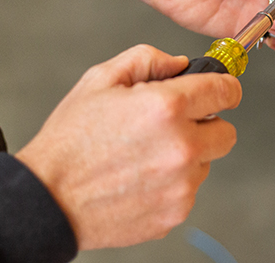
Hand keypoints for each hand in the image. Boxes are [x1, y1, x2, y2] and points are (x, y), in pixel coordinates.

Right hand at [15, 45, 240, 249]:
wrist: (47, 199)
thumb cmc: (69, 141)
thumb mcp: (101, 80)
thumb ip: (147, 60)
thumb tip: (179, 63)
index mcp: (166, 107)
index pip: (226, 91)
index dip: (224, 88)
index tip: (220, 92)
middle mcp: (181, 146)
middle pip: (226, 132)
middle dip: (206, 125)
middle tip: (173, 126)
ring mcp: (181, 184)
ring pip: (206, 163)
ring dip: (188, 157)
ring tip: (144, 155)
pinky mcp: (174, 213)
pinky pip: (189, 191)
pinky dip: (173, 184)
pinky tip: (140, 179)